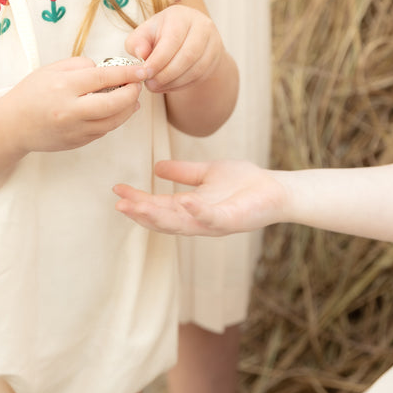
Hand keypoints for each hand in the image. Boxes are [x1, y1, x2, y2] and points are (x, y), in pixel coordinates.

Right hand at [10, 56, 145, 152]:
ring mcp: (75, 130)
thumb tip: (104, 70)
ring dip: (128, 109)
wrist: (12, 126)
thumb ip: (79, 65)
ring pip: (113, 121)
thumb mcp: (51, 69)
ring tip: (132, 98)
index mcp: (64, 87)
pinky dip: (114, 120)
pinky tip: (117, 110)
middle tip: (138, 84)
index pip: (103, 78)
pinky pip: (103, 130)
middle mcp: (71, 111)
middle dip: (131, 93)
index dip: (126, 73)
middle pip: (114, 104)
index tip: (141, 69)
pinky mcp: (77, 142)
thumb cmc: (30, 94)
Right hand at [114, 158, 289, 235]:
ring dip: (158, 217)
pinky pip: (212, 218)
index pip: (157, 206)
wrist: (276, 189)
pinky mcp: (232, 220)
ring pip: (180, 224)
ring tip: (137, 206)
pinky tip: (184, 201)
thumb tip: (156, 167)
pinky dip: (197, 212)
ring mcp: (213, 222)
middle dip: (140, 213)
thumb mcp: (207, 173)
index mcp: (189, 207)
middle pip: (163, 220)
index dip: (137, 199)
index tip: (116, 189)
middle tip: (118, 204)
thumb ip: (183, 173)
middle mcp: (197, 219)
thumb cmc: (244, 182)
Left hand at [125, 5, 224, 93]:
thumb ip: (137, 42)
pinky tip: (168, 86)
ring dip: (173, 82)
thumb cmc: (161, 34)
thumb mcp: (144, 33)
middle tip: (150, 83)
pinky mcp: (215, 58)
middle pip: (187, 56)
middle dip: (165, 74)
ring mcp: (212, 42)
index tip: (144, 73)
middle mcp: (201, 26)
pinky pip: (200, 76)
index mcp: (181, 16)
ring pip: (195, 69)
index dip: (158, 60)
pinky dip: (181, 85)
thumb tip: (140, 55)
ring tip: (156, 86)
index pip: (172, 40)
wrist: (185, 37)